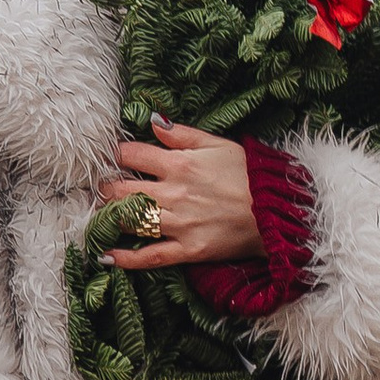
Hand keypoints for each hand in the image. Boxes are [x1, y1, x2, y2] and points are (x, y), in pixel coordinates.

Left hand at [98, 116, 265, 269]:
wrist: (277, 211)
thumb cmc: (250, 175)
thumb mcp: (218, 144)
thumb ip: (182, 134)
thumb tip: (152, 121)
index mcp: (179, 163)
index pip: (130, 155)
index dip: (116, 155)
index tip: (113, 159)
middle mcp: (173, 193)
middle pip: (121, 190)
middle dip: (106, 188)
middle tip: (103, 189)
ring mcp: (179, 224)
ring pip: (130, 220)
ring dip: (109, 218)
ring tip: (102, 216)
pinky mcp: (188, 250)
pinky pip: (150, 256)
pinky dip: (125, 259)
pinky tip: (106, 256)